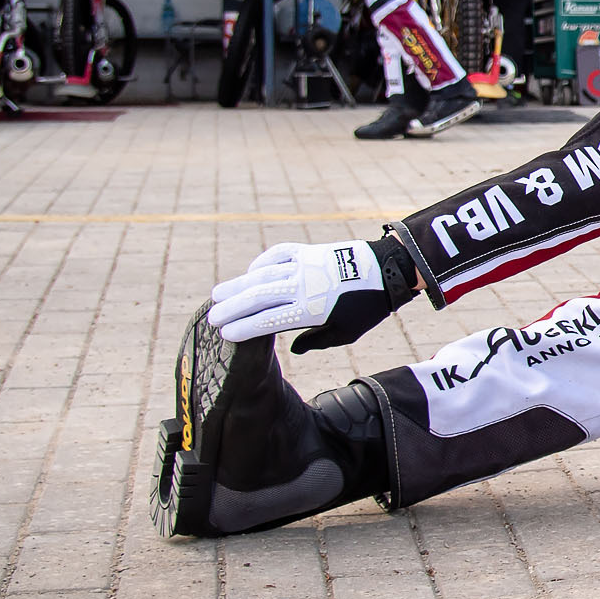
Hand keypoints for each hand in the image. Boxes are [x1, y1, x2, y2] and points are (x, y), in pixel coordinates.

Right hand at [207, 236, 413, 349]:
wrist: (387, 270)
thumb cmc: (366, 308)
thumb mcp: (346, 333)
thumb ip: (316, 340)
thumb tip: (291, 348)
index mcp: (311, 309)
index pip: (269, 320)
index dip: (245, 327)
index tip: (226, 334)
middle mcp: (303, 285)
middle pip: (259, 296)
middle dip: (232, 307)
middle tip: (212, 317)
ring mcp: (304, 265)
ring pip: (263, 274)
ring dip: (238, 285)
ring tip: (217, 295)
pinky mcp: (308, 251)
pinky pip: (278, 254)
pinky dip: (261, 262)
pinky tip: (250, 273)